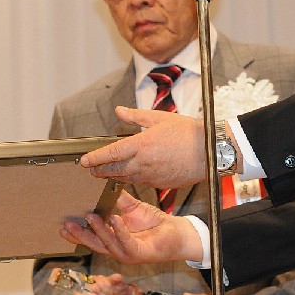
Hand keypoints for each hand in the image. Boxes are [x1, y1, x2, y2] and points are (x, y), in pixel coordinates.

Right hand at [59, 192, 203, 263]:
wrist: (177, 233)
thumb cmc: (154, 223)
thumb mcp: (131, 208)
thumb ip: (117, 199)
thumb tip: (103, 184)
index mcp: (113, 240)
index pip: (90, 238)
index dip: (76, 234)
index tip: (62, 226)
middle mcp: (117, 249)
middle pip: (94, 244)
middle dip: (80, 234)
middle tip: (67, 224)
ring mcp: (128, 253)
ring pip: (108, 244)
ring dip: (98, 230)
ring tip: (89, 216)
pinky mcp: (140, 253)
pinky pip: (127, 243)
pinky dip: (120, 231)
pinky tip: (114, 219)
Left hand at [78, 107, 206, 187]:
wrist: (211, 152)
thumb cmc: (189, 132)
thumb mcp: (159, 118)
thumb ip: (135, 116)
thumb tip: (119, 111)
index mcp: (142, 144)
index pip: (111, 153)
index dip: (95, 158)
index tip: (84, 161)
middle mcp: (144, 163)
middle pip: (114, 170)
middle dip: (100, 170)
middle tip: (90, 170)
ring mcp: (152, 175)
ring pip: (126, 178)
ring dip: (113, 176)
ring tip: (104, 174)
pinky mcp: (161, 183)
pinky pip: (140, 182)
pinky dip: (130, 179)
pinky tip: (128, 176)